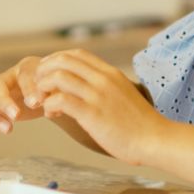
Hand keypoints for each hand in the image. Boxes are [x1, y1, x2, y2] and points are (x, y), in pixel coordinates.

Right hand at [0, 55, 47, 134]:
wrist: (47, 93)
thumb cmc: (52, 88)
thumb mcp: (57, 88)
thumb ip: (51, 94)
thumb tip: (42, 106)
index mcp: (25, 68)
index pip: (23, 75)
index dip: (28, 89)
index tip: (36, 103)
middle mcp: (7, 78)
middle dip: (4, 102)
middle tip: (16, 117)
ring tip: (7, 130)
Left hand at [33, 49, 166, 163]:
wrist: (154, 139)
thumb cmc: (139, 123)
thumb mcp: (123, 94)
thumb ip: (106, 87)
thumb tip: (88, 88)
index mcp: (110, 73)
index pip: (77, 54)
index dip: (57, 59)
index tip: (49, 71)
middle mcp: (103, 79)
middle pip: (63, 60)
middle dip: (45, 70)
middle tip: (38, 85)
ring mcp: (97, 95)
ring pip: (58, 77)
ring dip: (43, 88)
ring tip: (43, 101)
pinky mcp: (92, 114)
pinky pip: (60, 100)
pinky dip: (49, 105)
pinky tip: (52, 114)